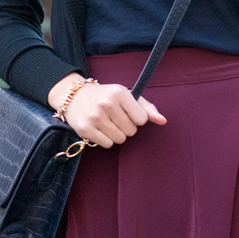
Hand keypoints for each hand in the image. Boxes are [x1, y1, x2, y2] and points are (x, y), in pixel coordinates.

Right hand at [48, 73, 166, 147]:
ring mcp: (95, 117)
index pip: (142, 119)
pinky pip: (107, 144)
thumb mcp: (127, 95)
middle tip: (115, 117)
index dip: (136, 118)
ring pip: (120, 139)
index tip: (126, 112)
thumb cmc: (106, 96)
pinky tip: (99, 128)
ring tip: (107, 123)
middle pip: (131, 131)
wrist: (75, 96)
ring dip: (116, 134)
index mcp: (119, 93)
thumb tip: (163, 120)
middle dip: (126, 127)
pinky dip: (105, 139)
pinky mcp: (85, 129)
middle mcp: (107, 103)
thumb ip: (147, 108)